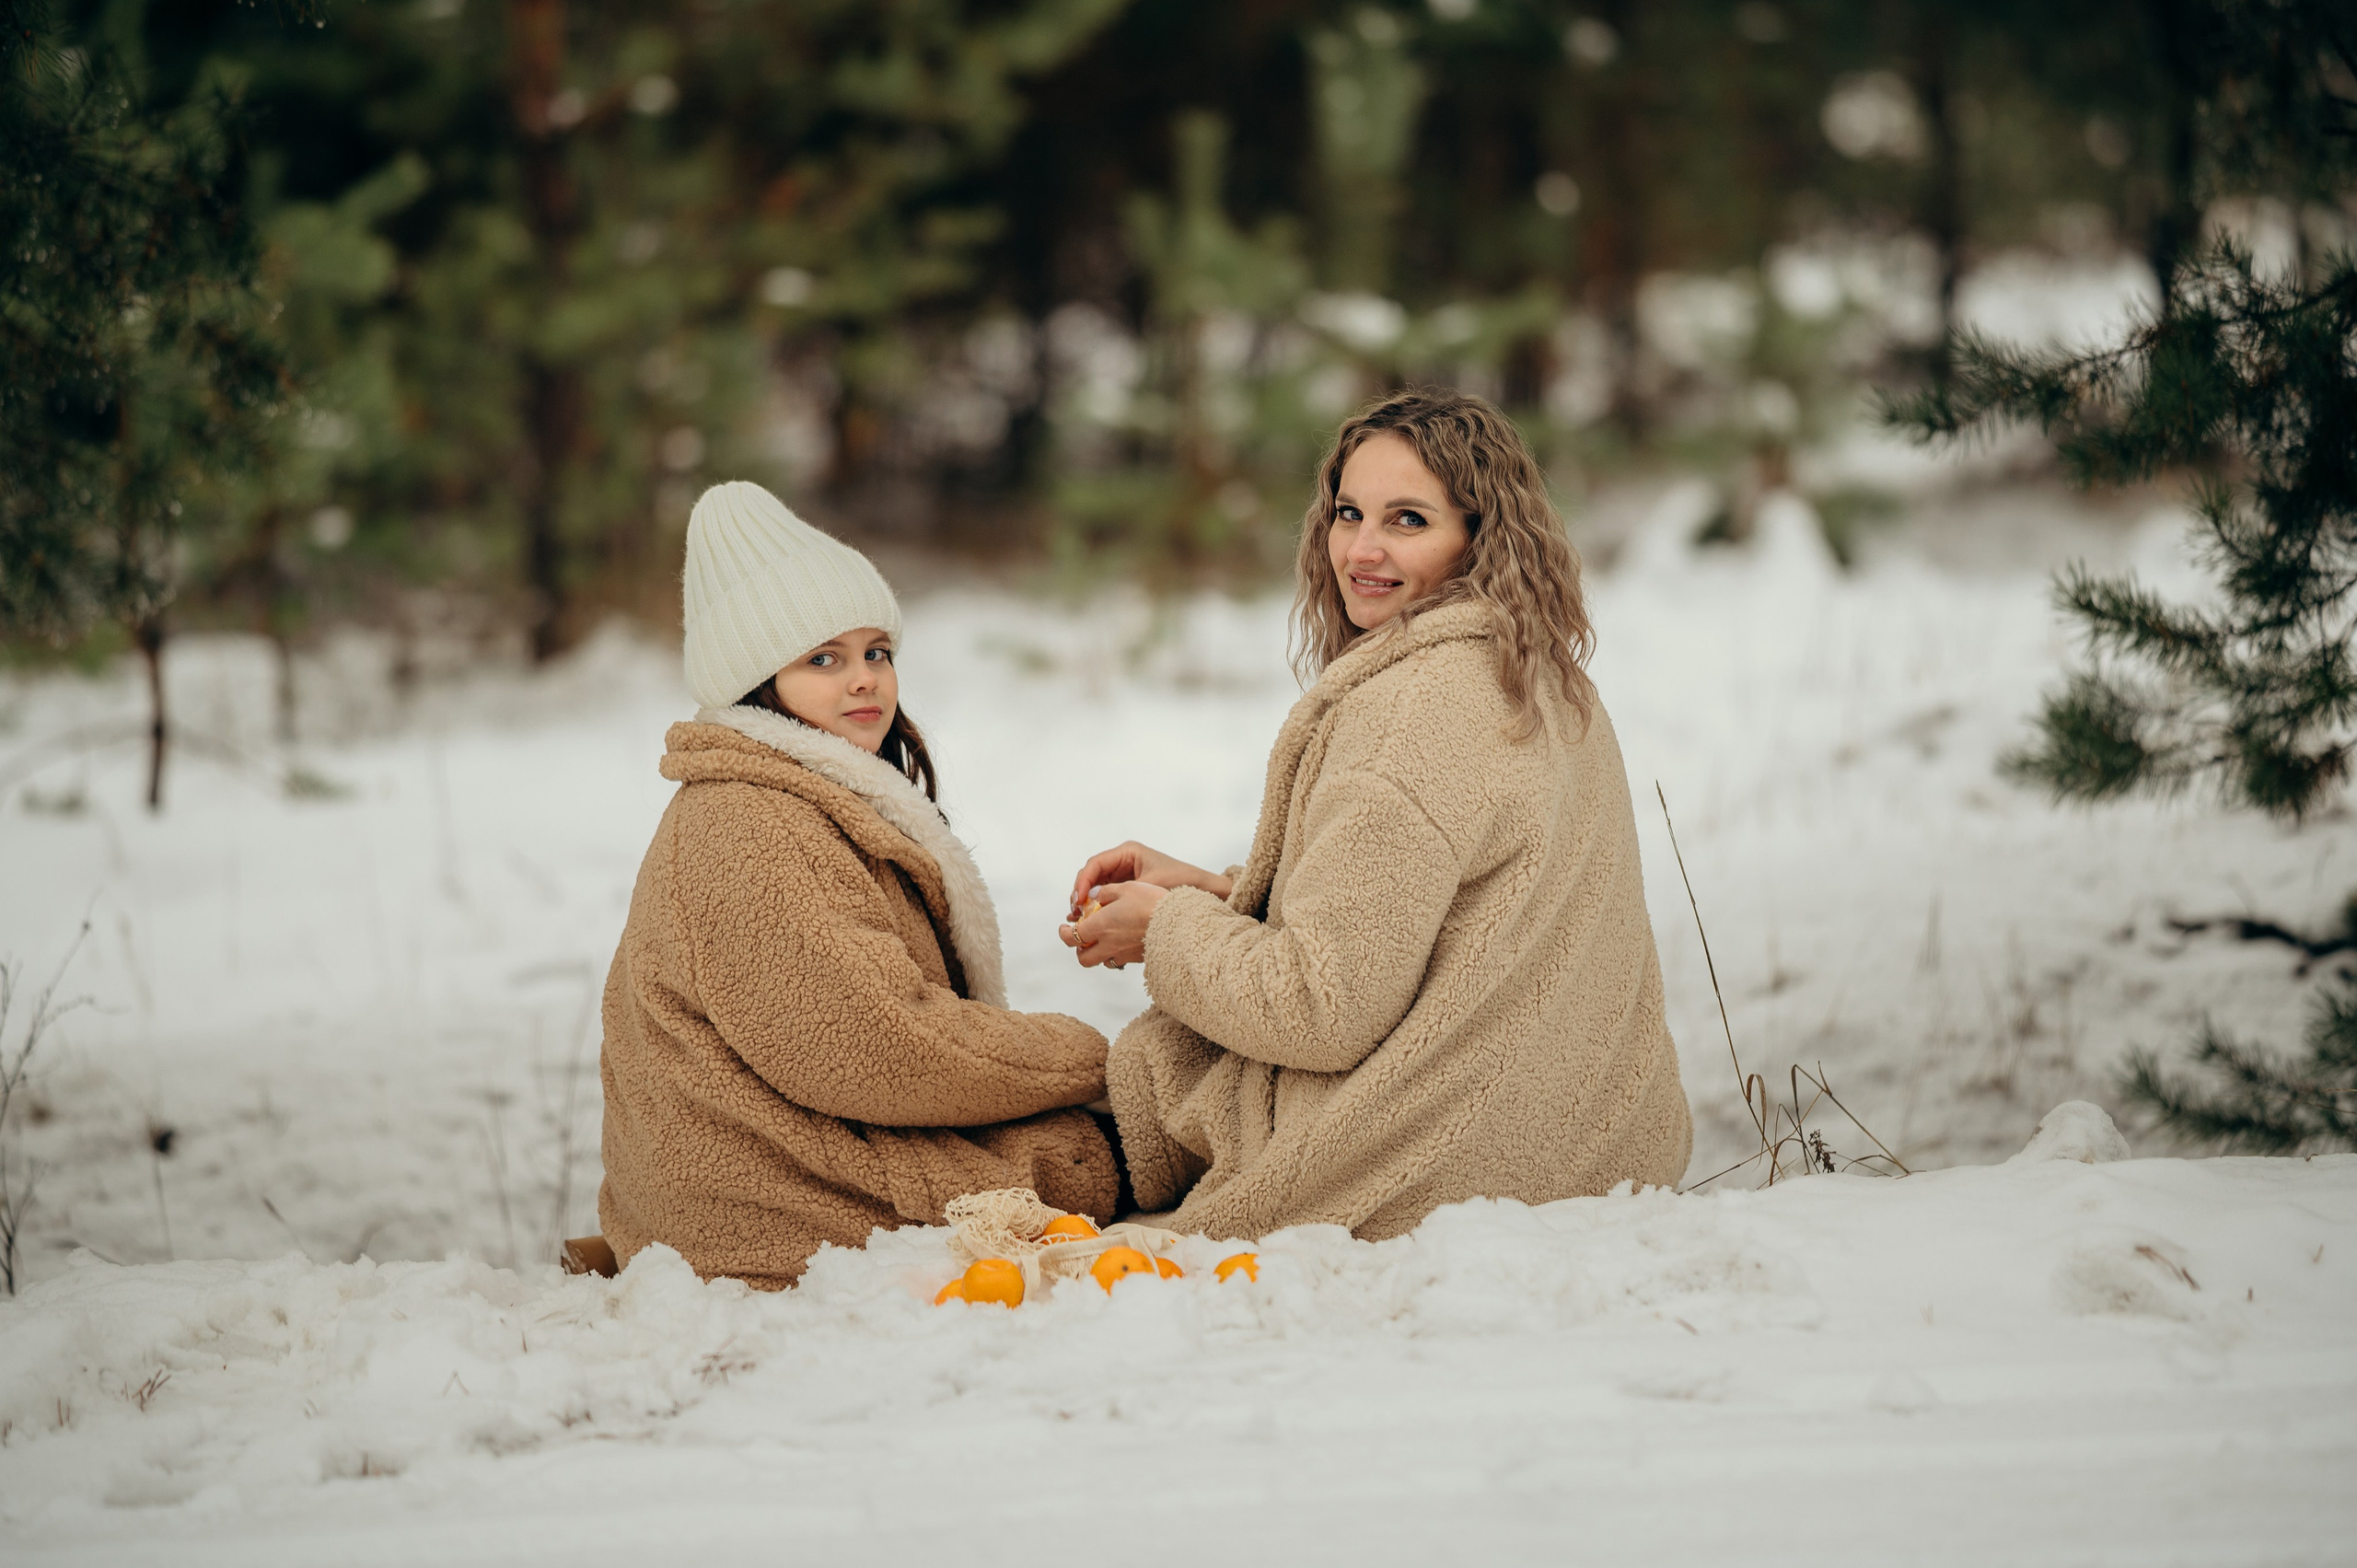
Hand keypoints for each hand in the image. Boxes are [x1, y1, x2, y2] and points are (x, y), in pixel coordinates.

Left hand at [1058, 880, 1167, 969]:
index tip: (1064, 927)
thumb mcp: (1127, 888)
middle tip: (1081, 938)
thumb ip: (1105, 892)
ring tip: (1103, 939)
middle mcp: (1109, 944)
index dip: (1064, 933)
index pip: (1072, 937)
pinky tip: (1123, 941)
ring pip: (1101, 961)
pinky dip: (1115, 954)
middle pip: (1084, 958)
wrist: (1179, 924)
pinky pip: (1120, 960)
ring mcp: (1124, 954)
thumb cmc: (1152, 903)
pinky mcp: (1138, 959)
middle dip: (1079, 950)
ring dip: (1097, 953)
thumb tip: (1093, 895)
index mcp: (1101, 926)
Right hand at [1066, 840, 1231, 916]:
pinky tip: (1091, 922)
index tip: (1079, 900)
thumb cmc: (1183, 883)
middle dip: (1081, 894)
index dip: (1083, 881)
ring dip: (1086, 903)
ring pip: (1096, 888)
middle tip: (1075, 913)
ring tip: (1077, 920)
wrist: (1205, 892)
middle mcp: (1123, 862)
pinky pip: (1106, 898)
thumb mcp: (1150, 886)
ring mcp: (1124, 876)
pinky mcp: (1128, 891)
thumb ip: (1122, 892)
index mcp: (1128, 852)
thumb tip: (1094, 903)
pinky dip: (1098, 909)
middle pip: (1092, 876)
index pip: (1095, 864)